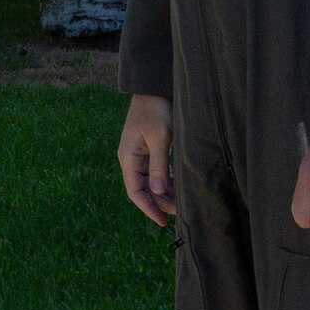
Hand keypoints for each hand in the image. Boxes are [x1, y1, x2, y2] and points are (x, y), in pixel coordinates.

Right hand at [118, 93, 177, 226]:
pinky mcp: (150, 151)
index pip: (135, 191)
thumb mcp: (160, 138)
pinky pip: (156, 173)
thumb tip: (159, 193)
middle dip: (159, 203)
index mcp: (128, 157)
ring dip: (164, 194)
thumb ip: (159, 166)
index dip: (148, 208)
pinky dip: (166, 182)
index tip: (162, 221)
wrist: (154, 88)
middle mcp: (131, 159)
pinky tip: (178, 188)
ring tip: (181, 203)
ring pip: (151, 183)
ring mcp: (140, 155)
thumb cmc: (156, 110)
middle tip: (179, 213)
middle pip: (143, 190)